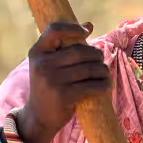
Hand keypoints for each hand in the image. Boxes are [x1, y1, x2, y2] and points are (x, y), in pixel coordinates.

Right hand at [18, 22, 110, 142]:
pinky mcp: (64, 95)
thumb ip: (65, 46)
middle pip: (78, 51)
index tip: (86, 32)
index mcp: (37, 53)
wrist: (39, 116)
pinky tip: (106, 84)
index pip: (54, 30)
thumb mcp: (48, 64)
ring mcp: (53, 80)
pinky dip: (103, 84)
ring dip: (102, 69)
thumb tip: (89, 25)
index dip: (73, 28)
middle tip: (100, 59)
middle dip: (95, 54)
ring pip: (88, 68)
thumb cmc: (48, 86)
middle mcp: (43, 64)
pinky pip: (91, 85)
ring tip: (104, 72)